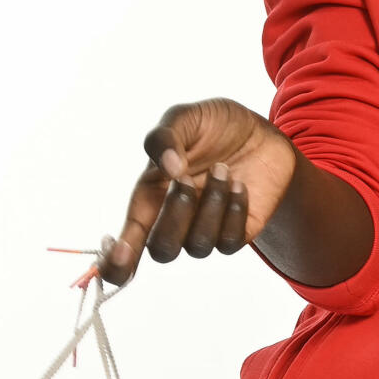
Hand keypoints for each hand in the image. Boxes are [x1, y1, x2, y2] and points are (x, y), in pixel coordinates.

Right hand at [102, 99, 298, 278]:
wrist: (261, 132)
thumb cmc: (214, 127)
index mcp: (149, 198)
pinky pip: (229, 241)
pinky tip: (240, 184)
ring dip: (211, 204)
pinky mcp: (235, 234)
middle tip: (189, 177)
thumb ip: (164, 137)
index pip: (126, 243)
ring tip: (223, 168)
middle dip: (176, 213)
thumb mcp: (184, 118)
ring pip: (198, 246)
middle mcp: (173, 221)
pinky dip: (235, 210)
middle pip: (161, 251)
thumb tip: (168, 168)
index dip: (116, 260)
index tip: (118, 253)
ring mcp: (204, 230)